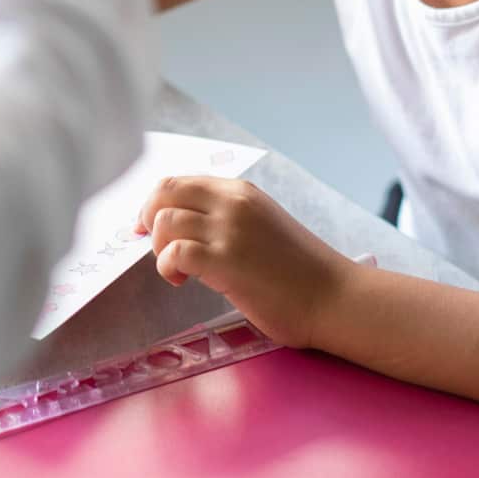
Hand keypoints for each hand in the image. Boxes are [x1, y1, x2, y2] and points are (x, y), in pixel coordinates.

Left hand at [134, 177, 353, 348]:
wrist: (332, 295)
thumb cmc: (298, 269)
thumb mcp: (261, 225)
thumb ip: (225, 218)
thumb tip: (180, 225)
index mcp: (241, 191)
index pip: (180, 181)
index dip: (155, 204)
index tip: (148, 227)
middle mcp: (233, 202)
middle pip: (165, 191)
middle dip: (147, 218)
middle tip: (153, 247)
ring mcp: (230, 230)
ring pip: (165, 221)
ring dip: (159, 248)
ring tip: (177, 270)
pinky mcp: (227, 261)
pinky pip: (175, 252)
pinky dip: (167, 266)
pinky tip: (181, 280)